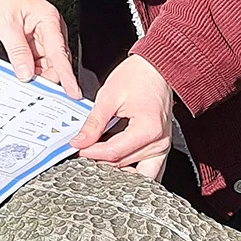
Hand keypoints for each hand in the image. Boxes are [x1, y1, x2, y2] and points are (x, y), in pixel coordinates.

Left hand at [0, 0, 80, 100]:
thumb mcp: (6, 25)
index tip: (73, 91)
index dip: (66, 74)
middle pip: (56, 62)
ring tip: (25, 83)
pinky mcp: (37, 44)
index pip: (59, 52)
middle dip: (47, 78)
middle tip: (35, 91)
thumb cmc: (1, 0)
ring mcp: (45, 38)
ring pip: (47, 65)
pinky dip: (31, 71)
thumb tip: (26, 74)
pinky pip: (38, 63)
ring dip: (37, 75)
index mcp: (49, 20)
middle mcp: (51, 30)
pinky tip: (23, 75)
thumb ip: (17, 51)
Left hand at [71, 54, 172, 179]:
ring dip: (116, 168)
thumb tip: (80, 142)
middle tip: (86, 150)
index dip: (91, 152)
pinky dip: (132, 168)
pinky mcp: (162, 147)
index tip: (78, 147)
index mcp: (148, 129)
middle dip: (101, 160)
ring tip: (100, 155)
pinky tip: (117, 159)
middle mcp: (159, 142)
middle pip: (124, 164)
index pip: (114, 152)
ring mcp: (163, 146)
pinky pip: (148, 169)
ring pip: (136, 172)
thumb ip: (93, 123)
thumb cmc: (138, 76)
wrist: (157, 68)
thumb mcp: (109, 96)